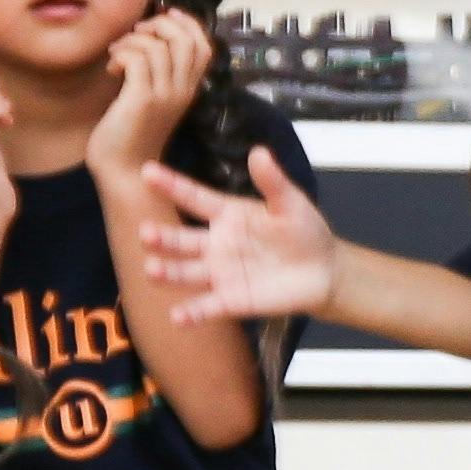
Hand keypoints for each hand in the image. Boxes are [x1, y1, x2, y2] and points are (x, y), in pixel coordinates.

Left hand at [86, 5, 208, 175]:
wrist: (125, 171)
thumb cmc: (132, 134)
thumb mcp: (153, 100)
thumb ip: (157, 75)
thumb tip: (145, 42)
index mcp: (188, 89)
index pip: (204, 46)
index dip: (187, 23)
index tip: (166, 14)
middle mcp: (183, 90)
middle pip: (185, 40)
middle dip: (159, 24)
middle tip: (137, 32)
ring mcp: (165, 95)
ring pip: (159, 46)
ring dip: (133, 40)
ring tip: (117, 52)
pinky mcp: (142, 100)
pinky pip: (137, 60)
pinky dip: (122, 54)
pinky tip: (111, 68)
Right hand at [131, 146, 336, 322]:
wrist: (324, 271)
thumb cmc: (304, 232)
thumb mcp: (291, 203)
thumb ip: (272, 182)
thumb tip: (258, 152)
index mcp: (227, 215)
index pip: (194, 197)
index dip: (171, 185)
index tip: (147, 171)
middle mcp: (215, 244)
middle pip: (180, 240)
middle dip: (161, 237)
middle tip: (146, 232)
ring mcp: (219, 273)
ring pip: (185, 273)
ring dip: (167, 273)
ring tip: (152, 269)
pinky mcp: (231, 300)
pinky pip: (207, 306)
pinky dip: (192, 313)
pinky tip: (177, 317)